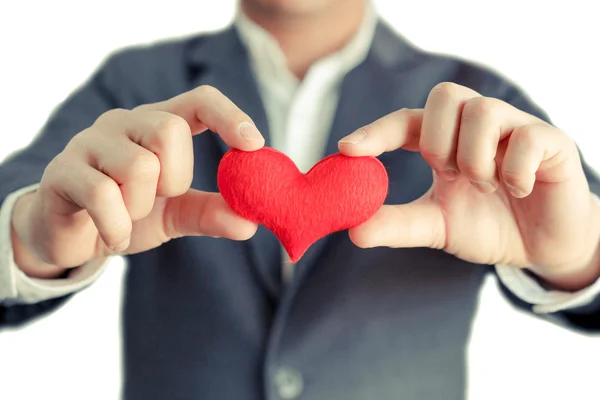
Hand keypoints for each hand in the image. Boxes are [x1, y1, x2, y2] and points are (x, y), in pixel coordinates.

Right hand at [11, 86, 264, 277]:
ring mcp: (89, 143)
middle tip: (159, 199)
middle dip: (175, 178)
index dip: (229, 116)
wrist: (69, 238)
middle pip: (169, 130)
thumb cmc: (126, 213)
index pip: (198, 100)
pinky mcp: (62, 171)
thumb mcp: (175, 215)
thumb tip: (250, 223)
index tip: (255, 144)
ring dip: (140, 207)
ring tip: (127, 218)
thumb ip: (210, 213)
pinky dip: (117, 227)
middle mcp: (123, 124)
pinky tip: (113, 236)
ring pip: (139, 166)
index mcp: (157, 125)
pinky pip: (102, 196)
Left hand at [339, 82, 599, 290]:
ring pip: (483, 110)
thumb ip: (398, 225)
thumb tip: (353, 230)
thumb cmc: (486, 226)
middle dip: (437, 142)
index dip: (376, 132)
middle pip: (445, 95)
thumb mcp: (436, 227)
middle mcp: (476, 125)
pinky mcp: (551, 141)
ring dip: (475, 159)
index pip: (405, 121)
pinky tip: (518, 189)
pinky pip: (526, 137)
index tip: (347, 149)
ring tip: (487, 187)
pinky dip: (514, 171)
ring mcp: (514, 128)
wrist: (540, 248)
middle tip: (449, 175)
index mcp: (445, 140)